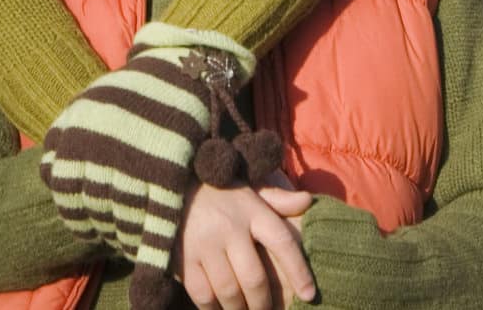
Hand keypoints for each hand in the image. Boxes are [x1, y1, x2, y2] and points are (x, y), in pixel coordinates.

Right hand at [173, 183, 315, 309]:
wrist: (172, 185)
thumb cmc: (220, 193)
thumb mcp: (250, 189)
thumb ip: (277, 200)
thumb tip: (306, 201)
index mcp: (251, 210)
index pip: (282, 243)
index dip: (299, 272)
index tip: (310, 295)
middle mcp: (229, 227)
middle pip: (254, 279)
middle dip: (264, 304)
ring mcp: (204, 244)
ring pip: (229, 291)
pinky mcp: (184, 258)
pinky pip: (203, 295)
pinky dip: (214, 309)